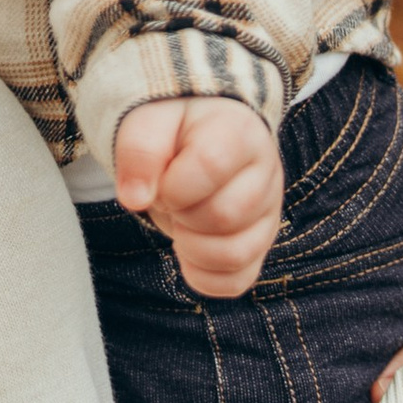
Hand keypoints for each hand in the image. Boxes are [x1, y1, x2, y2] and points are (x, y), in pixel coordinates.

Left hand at [112, 96, 283, 299]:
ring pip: (235, 254)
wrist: (196, 136)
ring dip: (190, 246)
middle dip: (180, 214)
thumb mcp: (148, 121)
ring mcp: (268, 213)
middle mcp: (267, 173)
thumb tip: (133, 199)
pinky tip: (187, 247)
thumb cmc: (172, 129)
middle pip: (224, 215)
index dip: (172, 184)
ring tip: (180, 219)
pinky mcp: (259, 246)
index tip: (160, 179)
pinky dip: (201, 274)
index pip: (211, 166)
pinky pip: (236, 281)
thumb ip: (139, 150)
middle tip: (168, 197)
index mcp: (241, 132)